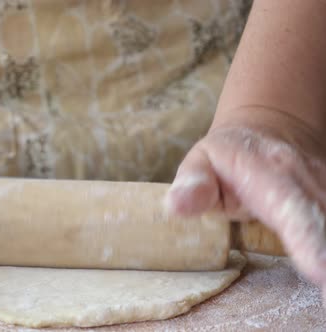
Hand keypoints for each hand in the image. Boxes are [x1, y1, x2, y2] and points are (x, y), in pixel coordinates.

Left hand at [164, 108, 325, 298]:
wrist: (267, 131)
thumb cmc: (226, 156)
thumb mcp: (200, 162)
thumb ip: (193, 185)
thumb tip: (176, 206)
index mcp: (269, 172)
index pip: (291, 209)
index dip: (308, 240)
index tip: (320, 271)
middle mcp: (306, 180)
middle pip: (324, 221)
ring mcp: (325, 189)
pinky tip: (323, 273)